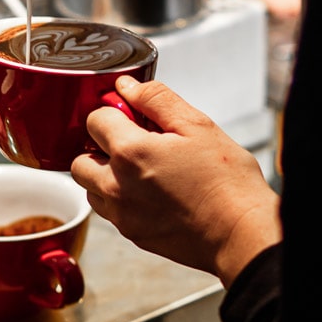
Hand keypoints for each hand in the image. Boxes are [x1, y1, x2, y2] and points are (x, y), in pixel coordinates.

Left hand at [71, 76, 281, 288]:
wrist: (241, 234)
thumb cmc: (227, 182)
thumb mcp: (197, 125)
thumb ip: (156, 99)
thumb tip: (127, 87)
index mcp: (130, 153)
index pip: (95, 120)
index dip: (115, 112)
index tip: (134, 117)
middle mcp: (116, 186)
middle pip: (79, 158)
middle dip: (100, 146)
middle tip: (133, 143)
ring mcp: (122, 214)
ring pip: (90, 187)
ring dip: (105, 174)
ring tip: (141, 169)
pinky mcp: (132, 234)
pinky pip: (109, 211)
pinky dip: (118, 198)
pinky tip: (150, 192)